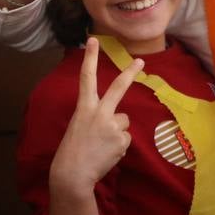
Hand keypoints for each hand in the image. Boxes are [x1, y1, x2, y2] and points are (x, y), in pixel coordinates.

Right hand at [50, 38, 143, 192]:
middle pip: (118, 88)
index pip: (86, 78)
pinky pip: (125, 139)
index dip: (90, 58)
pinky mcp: (121, 140)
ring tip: (101, 145)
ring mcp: (112, 125)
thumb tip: (119, 121)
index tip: (93, 40)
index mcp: (84, 108)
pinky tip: (106, 153)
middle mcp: (99, 112)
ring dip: (116, 133)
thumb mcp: (80, 127)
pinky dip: (118, 147)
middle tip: (141, 61)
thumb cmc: (72, 151)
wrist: (73, 174)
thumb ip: (98, 118)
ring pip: (123, 123)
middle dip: (130, 73)